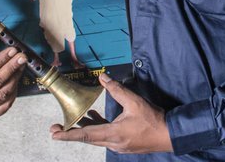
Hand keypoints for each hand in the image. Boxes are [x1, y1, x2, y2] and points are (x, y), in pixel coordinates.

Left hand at [50, 73, 171, 153]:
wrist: (169, 135)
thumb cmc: (153, 120)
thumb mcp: (134, 102)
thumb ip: (117, 90)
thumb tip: (104, 79)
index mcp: (114, 134)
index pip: (86, 134)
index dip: (68, 135)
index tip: (55, 134)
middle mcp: (113, 143)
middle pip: (88, 138)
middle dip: (71, 133)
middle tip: (56, 129)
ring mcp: (118, 145)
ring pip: (96, 138)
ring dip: (84, 130)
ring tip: (74, 121)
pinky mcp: (124, 144)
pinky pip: (105, 137)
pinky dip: (97, 129)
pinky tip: (96, 119)